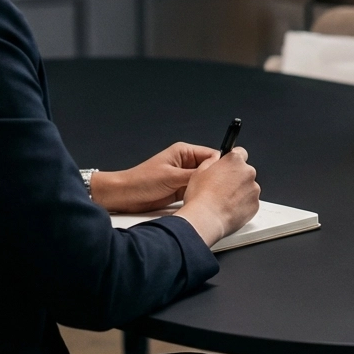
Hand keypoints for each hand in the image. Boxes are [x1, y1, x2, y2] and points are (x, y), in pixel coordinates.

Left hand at [90, 142, 219, 212]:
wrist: (122, 196)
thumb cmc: (141, 182)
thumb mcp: (171, 177)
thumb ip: (194, 175)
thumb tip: (215, 174)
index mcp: (184, 152)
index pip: (211, 155)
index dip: (221, 165)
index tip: (230, 175)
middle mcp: (185, 163)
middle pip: (210, 169)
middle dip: (216, 178)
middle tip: (225, 189)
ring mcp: (183, 177)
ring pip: (204, 181)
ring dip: (207, 188)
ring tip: (216, 196)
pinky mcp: (180, 190)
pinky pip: (196, 191)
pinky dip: (200, 196)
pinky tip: (205, 201)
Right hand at [174, 147, 260, 246]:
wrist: (206, 219)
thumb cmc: (201, 197)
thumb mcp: (199, 172)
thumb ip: (211, 161)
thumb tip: (216, 159)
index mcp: (234, 161)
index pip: (240, 153)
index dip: (233, 161)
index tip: (229, 167)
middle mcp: (248, 172)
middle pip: (245, 172)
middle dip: (236, 178)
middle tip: (222, 188)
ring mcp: (254, 189)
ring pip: (248, 188)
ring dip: (240, 192)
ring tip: (224, 201)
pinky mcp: (255, 204)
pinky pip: (250, 202)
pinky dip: (243, 205)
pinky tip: (229, 209)